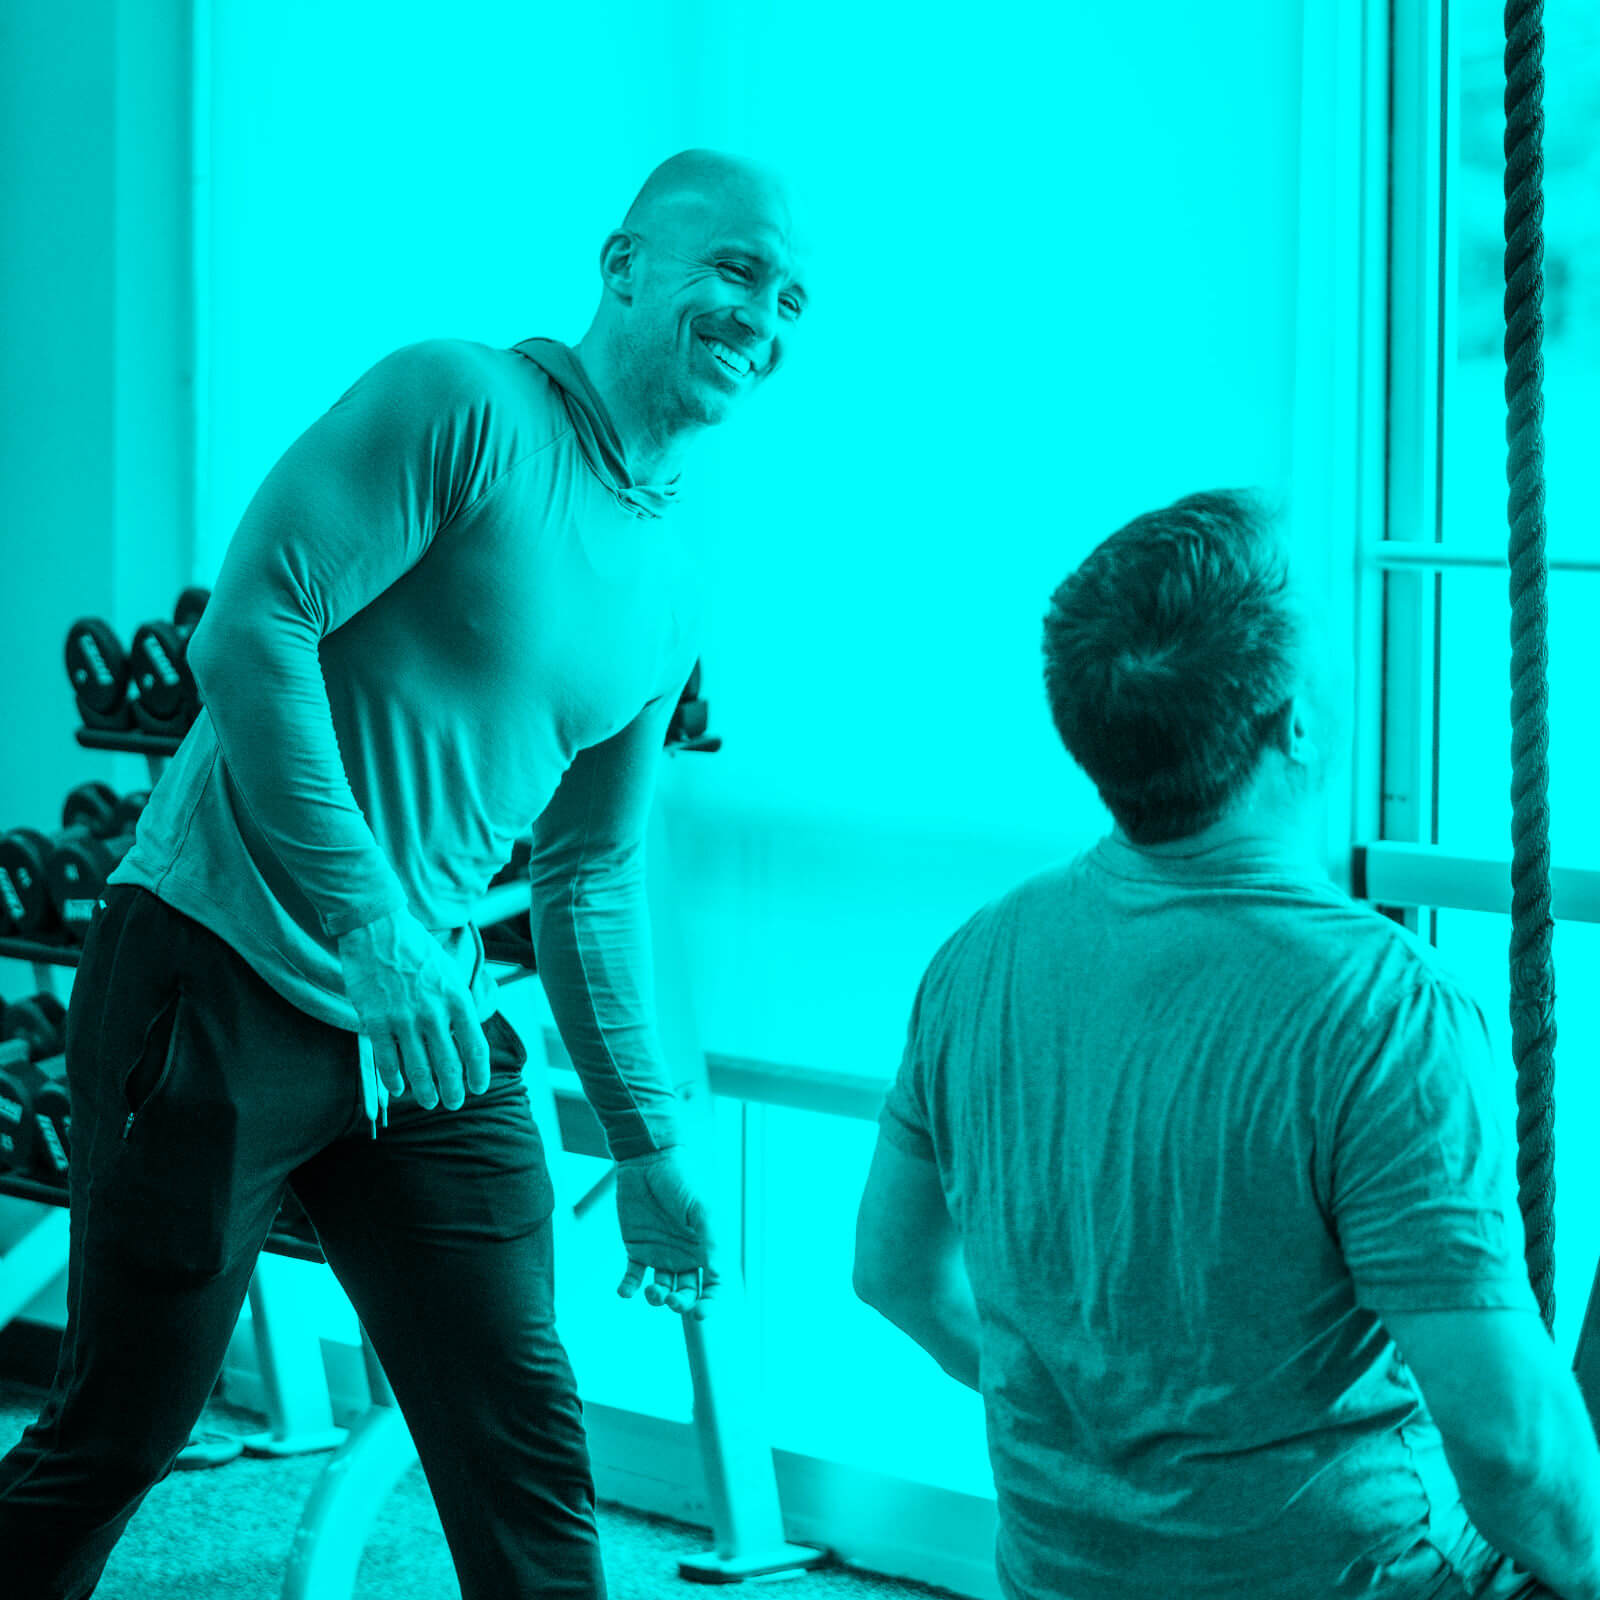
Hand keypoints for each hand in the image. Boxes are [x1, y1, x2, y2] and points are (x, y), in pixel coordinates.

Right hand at [337, 908, 490, 1110]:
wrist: (379, 929)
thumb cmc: (418, 951)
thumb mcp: (450, 973)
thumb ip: (459, 1004)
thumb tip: (466, 1035)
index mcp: (457, 999)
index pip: (475, 1046)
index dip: (479, 1073)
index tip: (478, 1089)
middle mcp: (434, 1012)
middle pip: (449, 1063)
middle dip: (453, 1090)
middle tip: (453, 1104)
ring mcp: (404, 1018)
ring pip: (418, 1067)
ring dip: (425, 1090)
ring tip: (430, 1103)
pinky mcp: (377, 1020)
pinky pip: (387, 1059)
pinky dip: (394, 1078)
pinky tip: (399, 1089)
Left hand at [614, 1146, 721, 1320]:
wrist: (648, 1159)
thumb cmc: (682, 1180)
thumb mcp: (702, 1209)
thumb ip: (712, 1241)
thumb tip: (719, 1275)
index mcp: (707, 1247)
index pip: (714, 1284)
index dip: (710, 1303)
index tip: (700, 1313)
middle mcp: (685, 1254)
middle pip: (687, 1293)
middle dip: (681, 1304)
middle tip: (672, 1300)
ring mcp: (660, 1253)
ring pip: (661, 1289)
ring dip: (656, 1299)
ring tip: (651, 1291)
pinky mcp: (636, 1248)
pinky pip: (634, 1276)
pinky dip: (629, 1288)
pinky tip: (625, 1292)